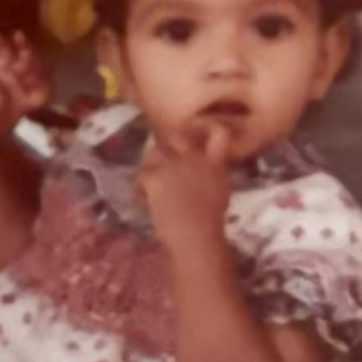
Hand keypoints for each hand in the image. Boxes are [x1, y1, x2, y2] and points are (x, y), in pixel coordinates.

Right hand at [0, 33, 50, 157]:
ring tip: (16, 36)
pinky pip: (1, 55)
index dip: (44, 80)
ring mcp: (6, 79)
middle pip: (34, 71)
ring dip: (21, 47)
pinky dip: (0, 45)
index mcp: (24, 105)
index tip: (37, 72)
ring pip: (20, 60)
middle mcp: (20, 90)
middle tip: (25, 48)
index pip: (44, 91)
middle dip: (34, 59)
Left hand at [137, 120, 232, 254]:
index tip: (200, 132)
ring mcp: (173, 165)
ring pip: (155, 154)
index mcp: (214, 163)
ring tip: (150, 182)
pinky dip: (140, 188)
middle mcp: (193, 157)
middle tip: (163, 156)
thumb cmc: (211, 223)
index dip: (207, 128)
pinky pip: (141, 176)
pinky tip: (143, 200)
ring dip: (151, 165)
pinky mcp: (154, 177)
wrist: (195, 234)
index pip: (218, 133)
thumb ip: (212, 177)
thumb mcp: (220, 194)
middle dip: (169, 142)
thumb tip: (205, 174)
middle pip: (178, 136)